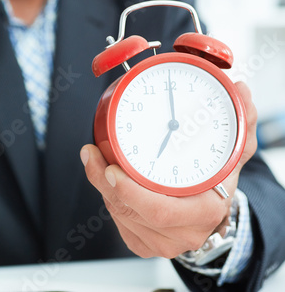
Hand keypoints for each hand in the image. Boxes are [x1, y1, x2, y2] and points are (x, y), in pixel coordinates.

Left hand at [81, 82, 256, 257]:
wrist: (214, 208)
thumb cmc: (219, 179)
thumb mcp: (235, 149)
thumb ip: (241, 120)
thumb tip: (240, 89)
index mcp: (205, 211)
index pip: (158, 209)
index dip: (129, 191)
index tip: (111, 167)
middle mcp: (183, 233)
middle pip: (130, 211)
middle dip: (102, 181)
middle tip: (91, 154)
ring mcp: (162, 242)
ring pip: (119, 215)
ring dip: (101, 186)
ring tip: (94, 159)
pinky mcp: (144, 244)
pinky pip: (118, 223)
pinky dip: (108, 199)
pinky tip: (105, 180)